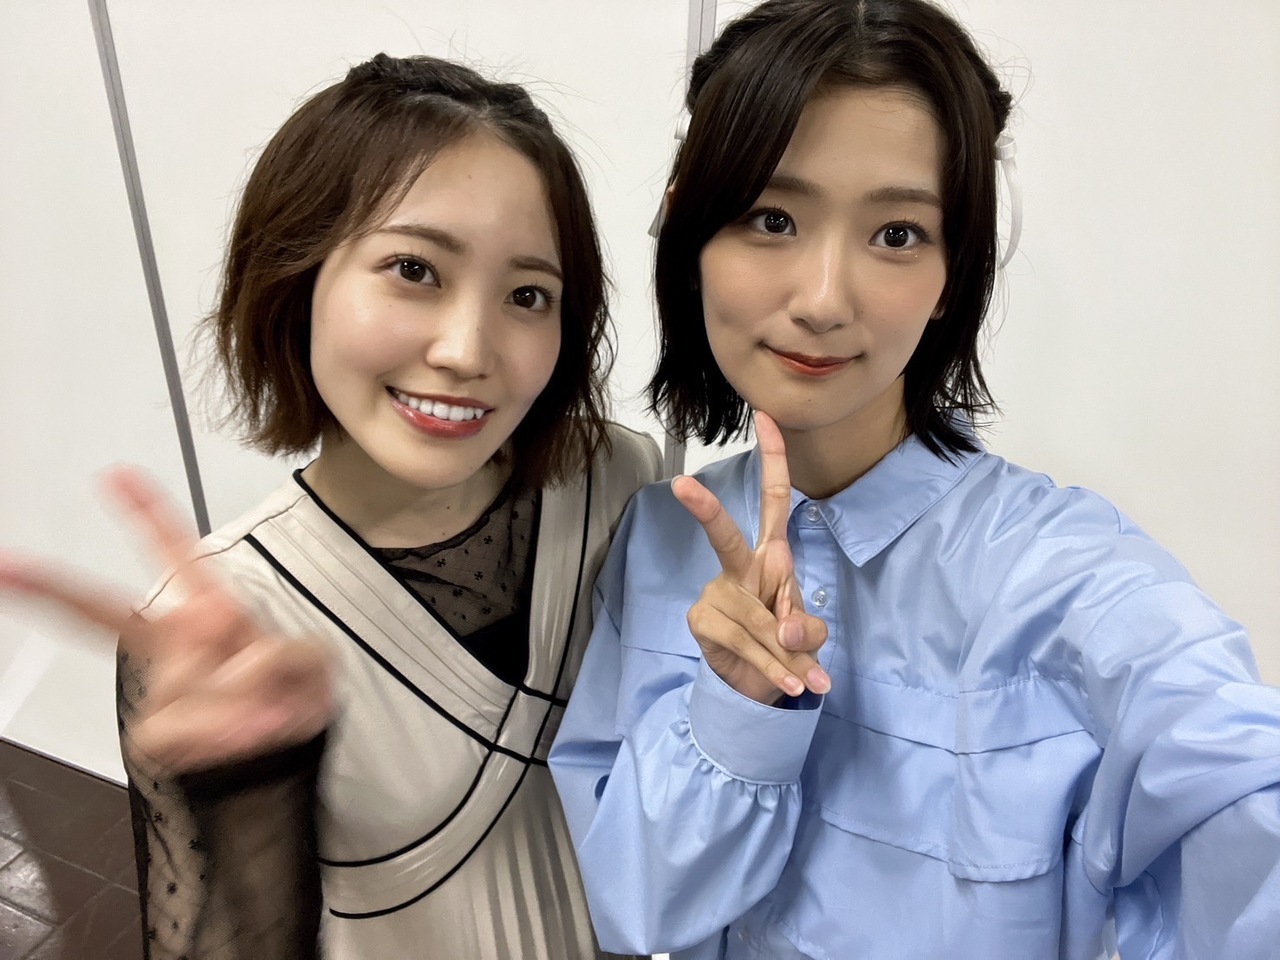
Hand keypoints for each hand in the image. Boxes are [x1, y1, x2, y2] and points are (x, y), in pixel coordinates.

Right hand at [0, 468, 331, 773]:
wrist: (280, 754)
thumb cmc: (289, 693)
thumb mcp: (313, 663)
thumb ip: (291, 657)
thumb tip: (244, 671)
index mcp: (211, 608)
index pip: (177, 555)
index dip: (147, 514)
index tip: (117, 477)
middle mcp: (177, 643)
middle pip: (103, 611)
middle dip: (56, 587)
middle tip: (8, 566)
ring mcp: (164, 687)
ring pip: (196, 684)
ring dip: (244, 702)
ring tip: (263, 712)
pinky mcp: (157, 732)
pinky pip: (194, 730)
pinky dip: (231, 735)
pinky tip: (243, 734)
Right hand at [673, 412, 829, 704]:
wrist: (758, 686)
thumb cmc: (785, 644)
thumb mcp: (808, 635)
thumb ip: (806, 630)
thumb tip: (784, 632)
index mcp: (772, 554)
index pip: (775, 499)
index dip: (772, 458)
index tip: (765, 416)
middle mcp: (741, 566)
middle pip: (724, 535)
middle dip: (705, 511)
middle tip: (682, 486)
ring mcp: (716, 592)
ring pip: (757, 619)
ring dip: (786, 657)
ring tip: (807, 681)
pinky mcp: (702, 620)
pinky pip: (742, 642)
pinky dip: (770, 668)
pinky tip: (787, 686)